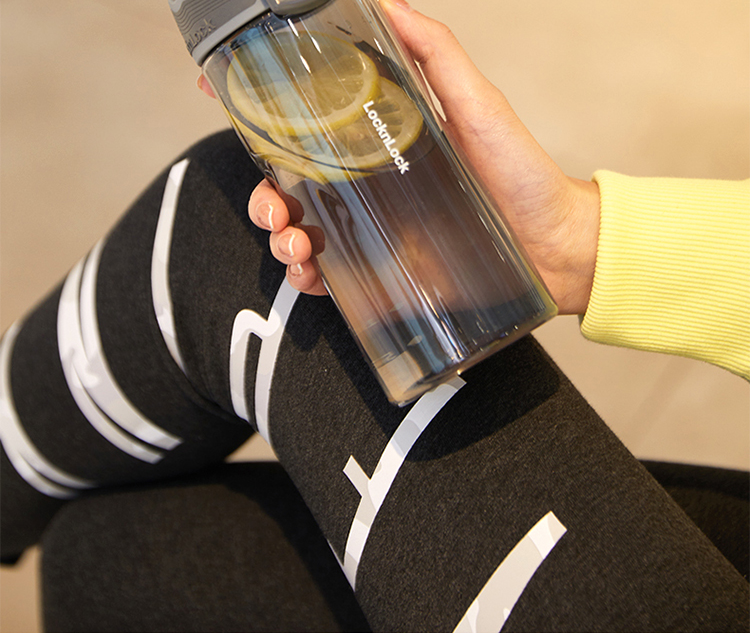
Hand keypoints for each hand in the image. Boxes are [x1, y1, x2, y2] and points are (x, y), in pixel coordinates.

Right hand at [203, 0, 600, 313]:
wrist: (555, 247)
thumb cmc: (522, 175)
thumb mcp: (477, 106)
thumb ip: (435, 56)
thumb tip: (389, 0)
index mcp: (379, 140)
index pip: (307, 123)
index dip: (260, 113)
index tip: (221, 96)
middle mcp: (369, 184)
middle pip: (291, 184)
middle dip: (263, 196)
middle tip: (271, 207)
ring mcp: (375, 229)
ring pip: (302, 231)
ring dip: (280, 239)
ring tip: (292, 246)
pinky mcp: (385, 271)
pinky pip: (332, 276)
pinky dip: (309, 278)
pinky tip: (311, 275)